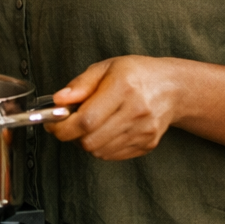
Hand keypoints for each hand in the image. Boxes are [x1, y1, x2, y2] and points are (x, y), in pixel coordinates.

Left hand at [45, 56, 181, 160]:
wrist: (173, 88)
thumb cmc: (135, 74)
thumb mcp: (106, 67)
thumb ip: (80, 84)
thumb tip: (58, 101)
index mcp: (124, 87)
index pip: (86, 120)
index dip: (63, 126)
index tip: (52, 123)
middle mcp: (136, 111)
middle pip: (90, 140)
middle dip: (71, 135)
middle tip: (68, 123)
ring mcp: (144, 131)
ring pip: (99, 151)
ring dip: (85, 141)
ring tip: (89, 124)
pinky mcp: (147, 144)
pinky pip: (112, 155)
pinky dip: (100, 146)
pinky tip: (104, 130)